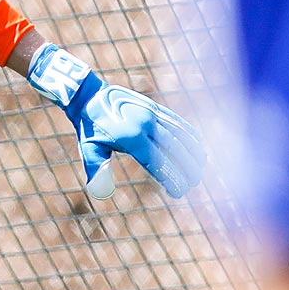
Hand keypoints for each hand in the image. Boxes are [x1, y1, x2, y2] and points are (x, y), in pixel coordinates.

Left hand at [26, 44, 204, 199]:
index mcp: (130, 137)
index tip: (179, 192)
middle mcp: (145, 124)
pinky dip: (189, 134)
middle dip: (186, 168)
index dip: (171, 178)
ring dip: (193, 152)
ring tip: (200, 169)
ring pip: (180, 135)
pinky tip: (198, 146)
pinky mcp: (154, 107)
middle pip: (174, 149)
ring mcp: (152, 113)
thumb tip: (101, 194)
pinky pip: (177, 121)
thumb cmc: (88, 127)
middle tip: (194, 184)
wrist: (89, 95)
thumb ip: (97, 170)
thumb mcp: (89, 149)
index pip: (157, 162)